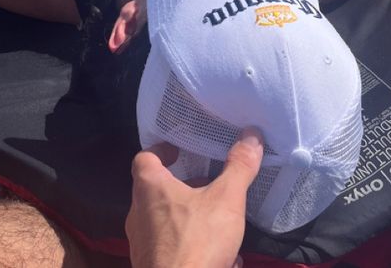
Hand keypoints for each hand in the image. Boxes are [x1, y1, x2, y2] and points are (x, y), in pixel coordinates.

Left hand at [125, 128, 263, 267]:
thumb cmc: (196, 241)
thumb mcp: (226, 200)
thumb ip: (239, 168)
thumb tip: (252, 135)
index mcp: (149, 189)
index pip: (144, 158)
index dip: (162, 150)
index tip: (180, 150)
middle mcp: (138, 214)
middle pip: (156, 191)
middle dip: (183, 187)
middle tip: (207, 184)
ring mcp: (142, 245)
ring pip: (165, 223)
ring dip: (190, 219)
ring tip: (220, 223)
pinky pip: (172, 251)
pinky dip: (193, 248)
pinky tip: (223, 259)